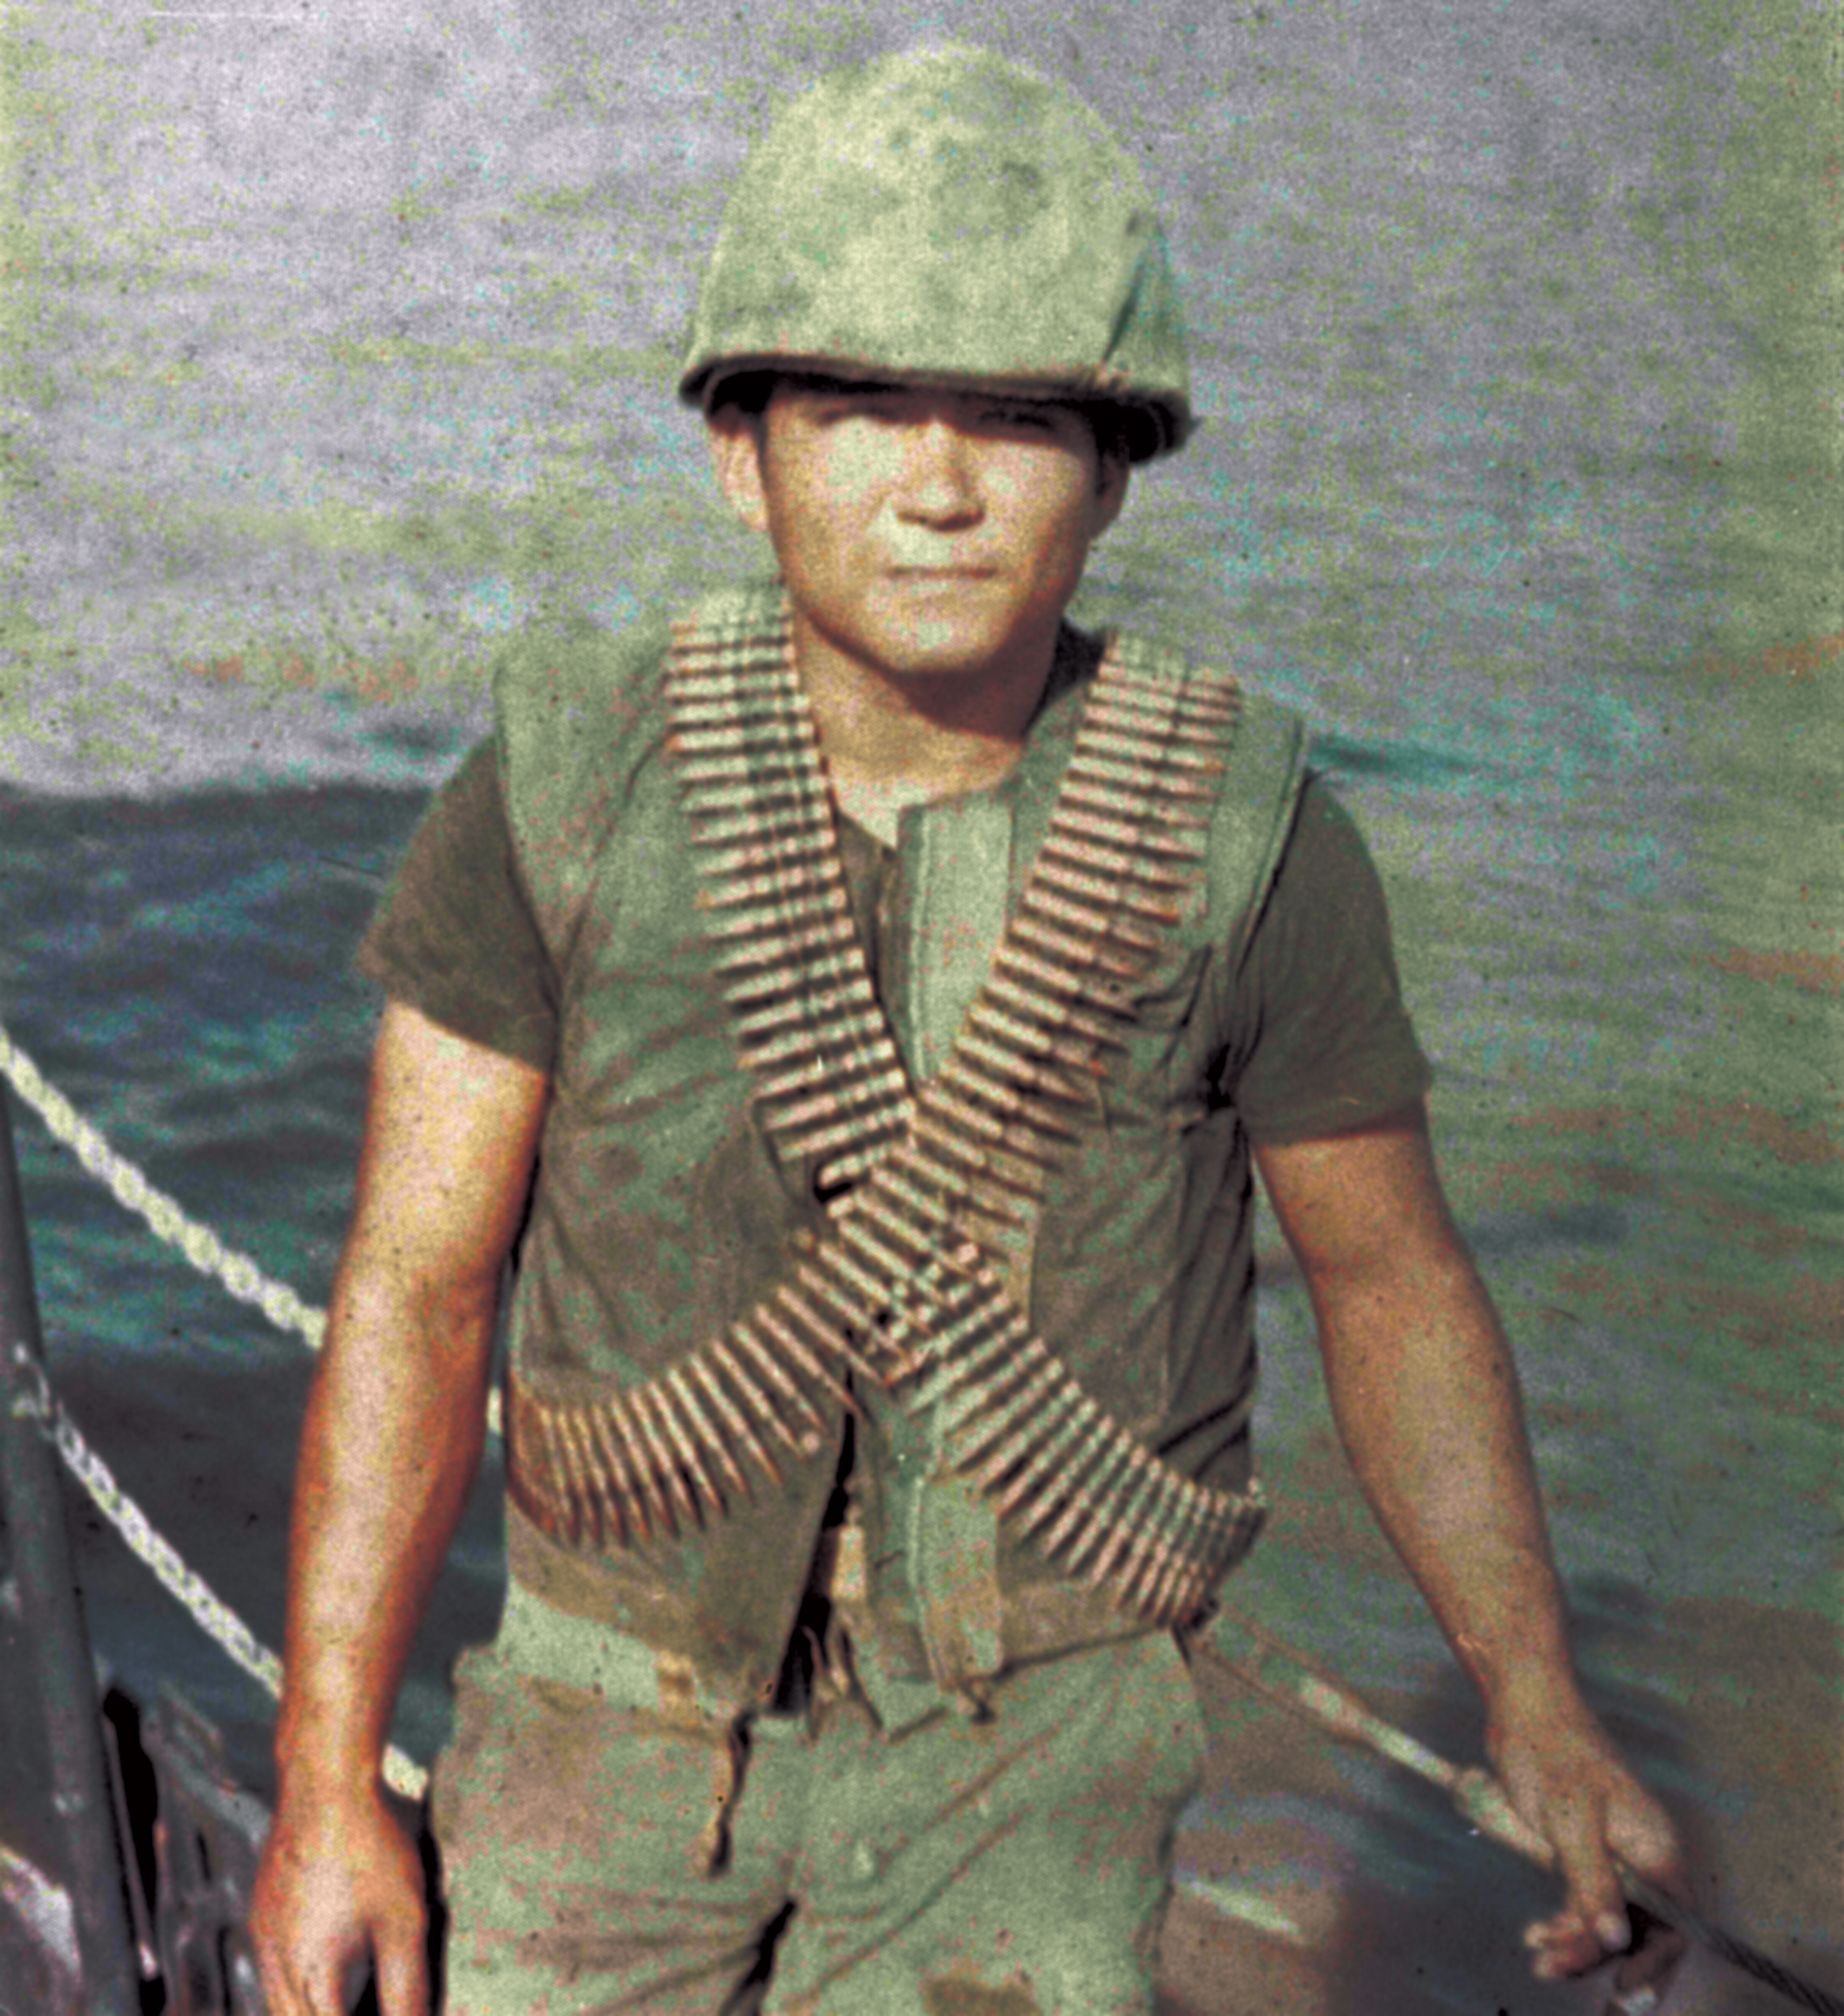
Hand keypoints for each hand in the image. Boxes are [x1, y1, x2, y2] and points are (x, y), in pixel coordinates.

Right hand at [250, 1786, 429, 2015]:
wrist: (324, 1783)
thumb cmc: (368, 1847)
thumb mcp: (402, 1921)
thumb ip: (406, 1987)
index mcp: (310, 1976)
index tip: (381, 2012)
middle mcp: (275, 1963)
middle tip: (365, 2004)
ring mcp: (263, 1936)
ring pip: (278, 2003)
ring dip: (310, 2009)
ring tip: (350, 1998)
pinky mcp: (262, 1911)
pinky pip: (272, 1970)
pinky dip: (297, 1984)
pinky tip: (328, 1966)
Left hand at [1488, 1687, 1688, 2012]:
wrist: (1523, 1708)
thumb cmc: (1550, 1753)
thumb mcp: (1569, 1820)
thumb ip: (1592, 1882)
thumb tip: (1617, 1940)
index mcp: (1657, 1849)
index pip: (1672, 1926)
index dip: (1655, 1966)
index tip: (1626, 1996)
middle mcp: (1643, 1856)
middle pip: (1639, 1930)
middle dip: (1605, 1962)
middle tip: (1571, 1987)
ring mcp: (1612, 1854)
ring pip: (1606, 1921)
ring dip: (1576, 1945)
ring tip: (1538, 1955)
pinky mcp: (1582, 1850)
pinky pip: (1583, 1903)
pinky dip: (1562, 1924)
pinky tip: (1536, 1936)